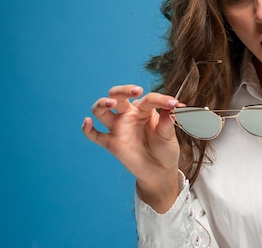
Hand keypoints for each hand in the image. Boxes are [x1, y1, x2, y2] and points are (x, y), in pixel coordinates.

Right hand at [82, 85, 181, 211]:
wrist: (160, 171)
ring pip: (102, 110)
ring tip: (110, 103)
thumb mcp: (169, 135)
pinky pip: (94, 135)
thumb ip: (168, 120)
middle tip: (136, 90)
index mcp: (145, 110)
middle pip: (118, 95)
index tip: (175, 104)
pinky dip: (87, 129)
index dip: (161, 99)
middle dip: (124, 90)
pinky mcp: (111, 143)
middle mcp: (128, 115)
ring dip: (102, 104)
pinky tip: (87, 123)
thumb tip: (173, 106)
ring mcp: (118, 128)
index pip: (148, 98)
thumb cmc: (165, 149)